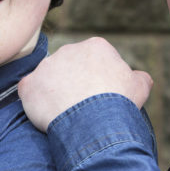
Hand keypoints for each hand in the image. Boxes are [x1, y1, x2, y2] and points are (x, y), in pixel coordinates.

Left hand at [18, 37, 152, 131]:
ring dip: (54, 91)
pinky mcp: (29, 84)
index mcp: (95, 47)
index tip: (101, 95)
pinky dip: (35, 102)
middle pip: (70, 66)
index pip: (95, 60)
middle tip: (82, 106)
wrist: (94, 123)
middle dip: (74, 82)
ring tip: (66, 113)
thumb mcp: (140, 87)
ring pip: (49, 78)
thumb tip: (140, 77)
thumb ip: (139, 77)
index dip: (98, 79)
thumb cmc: (119, 103)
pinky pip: (30, 91)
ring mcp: (46, 66)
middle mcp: (68, 50)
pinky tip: (47, 114)